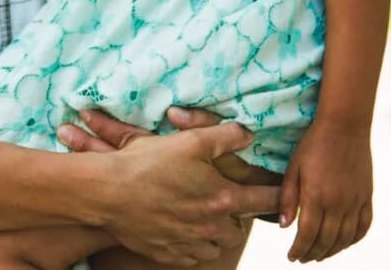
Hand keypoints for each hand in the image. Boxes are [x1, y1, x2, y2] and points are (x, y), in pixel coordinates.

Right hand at [63, 112, 280, 265]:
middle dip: (236, 215)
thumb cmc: (148, 162)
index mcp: (223, 198)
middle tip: (224, 199)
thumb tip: (250, 134)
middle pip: (239, 227)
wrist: (107, 191)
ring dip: (215, 233)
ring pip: (217, 245)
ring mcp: (190, 243)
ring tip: (202, 216)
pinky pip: (192, 256)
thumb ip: (226, 136)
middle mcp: (212, 226)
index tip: (283, 195)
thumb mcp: (190, 139)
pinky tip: (181, 229)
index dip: (277, 196)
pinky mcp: (169, 253)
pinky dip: (192, 245)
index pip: (265, 201)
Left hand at [280, 118, 372, 261]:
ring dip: (332, 251)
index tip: (292, 257)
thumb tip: (285, 227)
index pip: (307, 235)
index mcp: (316, 197)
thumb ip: (289, 198)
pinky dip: (353, 240)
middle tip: (303, 258)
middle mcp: (338, 204)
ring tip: (320, 255)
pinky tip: (343, 242)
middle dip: (313, 254)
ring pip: (346, 239)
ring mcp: (356, 202)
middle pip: (326, 241)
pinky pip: (364, 227)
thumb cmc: (313, 143)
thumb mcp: (293, 168)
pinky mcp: (367, 197)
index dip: (299, 250)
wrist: (344, 125)